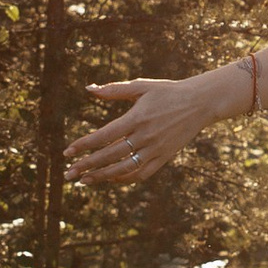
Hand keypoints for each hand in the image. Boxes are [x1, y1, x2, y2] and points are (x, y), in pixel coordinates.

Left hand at [67, 72, 224, 185]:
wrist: (200, 102)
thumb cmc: (167, 91)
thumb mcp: (141, 86)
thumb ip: (114, 90)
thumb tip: (89, 88)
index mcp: (137, 117)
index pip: (104, 135)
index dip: (84, 145)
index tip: (67, 152)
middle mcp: (145, 136)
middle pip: (110, 155)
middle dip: (87, 166)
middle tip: (68, 173)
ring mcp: (156, 149)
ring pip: (124, 169)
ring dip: (102, 177)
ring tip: (84, 181)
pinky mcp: (165, 157)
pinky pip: (142, 173)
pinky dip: (125, 179)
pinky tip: (110, 179)